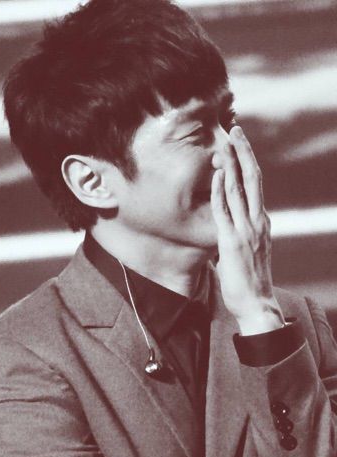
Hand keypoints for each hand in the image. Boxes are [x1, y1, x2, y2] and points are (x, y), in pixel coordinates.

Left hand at [210, 126, 283, 334]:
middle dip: (243, 153)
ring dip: (230, 165)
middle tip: (235, 131)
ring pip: (238, 190)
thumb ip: (241, 233)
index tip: (239, 144)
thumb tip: (228, 224)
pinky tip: (216, 175)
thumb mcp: (250, 249)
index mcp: (261, 221)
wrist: (256, 303)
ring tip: (224, 144)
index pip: (256, 185)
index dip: (247, 163)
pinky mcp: (232, 242)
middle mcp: (257, 221)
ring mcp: (246, 230)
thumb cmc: (250, 278)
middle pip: (252, 179)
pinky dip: (220, 192)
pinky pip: (224, 212)